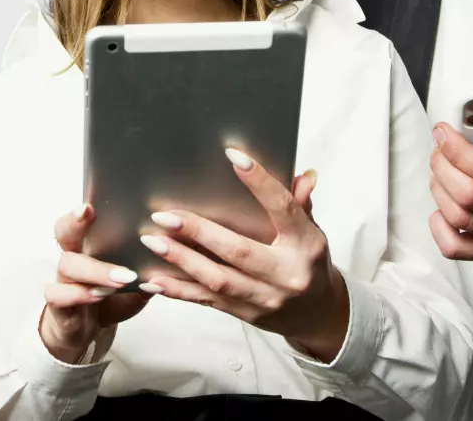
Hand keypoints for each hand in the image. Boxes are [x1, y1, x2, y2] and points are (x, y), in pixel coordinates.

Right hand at [38, 203, 152, 363]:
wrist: (87, 331)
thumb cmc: (110, 300)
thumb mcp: (133, 285)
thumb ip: (148, 270)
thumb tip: (174, 254)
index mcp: (88, 246)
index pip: (80, 220)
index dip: (82, 212)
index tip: (90, 205)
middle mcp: (71, 257)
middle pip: (64, 232)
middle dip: (75, 222)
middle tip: (87, 212)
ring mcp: (62, 279)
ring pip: (67, 265)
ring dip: (95, 270)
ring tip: (120, 278)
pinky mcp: (58, 303)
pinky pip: (58, 295)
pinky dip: (77, 294)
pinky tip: (96, 295)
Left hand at [140, 150, 348, 362]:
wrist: (320, 315)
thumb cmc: (309, 262)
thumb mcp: (312, 231)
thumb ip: (301, 204)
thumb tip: (305, 175)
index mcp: (306, 245)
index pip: (283, 208)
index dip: (260, 182)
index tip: (234, 156)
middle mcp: (287, 274)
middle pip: (239, 251)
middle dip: (198, 231)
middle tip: (164, 215)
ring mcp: (266, 298)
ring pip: (219, 279)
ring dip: (182, 260)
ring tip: (152, 241)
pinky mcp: (247, 314)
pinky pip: (208, 301)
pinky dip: (178, 291)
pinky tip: (152, 280)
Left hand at [429, 123, 472, 273]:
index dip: (456, 149)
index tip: (444, 133)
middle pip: (465, 192)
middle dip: (441, 165)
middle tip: (440, 151)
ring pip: (456, 216)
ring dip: (438, 189)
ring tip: (439, 174)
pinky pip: (455, 248)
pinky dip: (439, 228)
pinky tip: (441, 211)